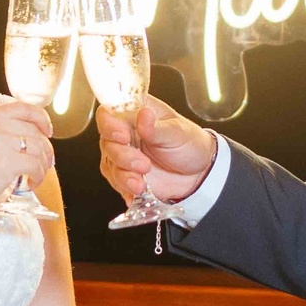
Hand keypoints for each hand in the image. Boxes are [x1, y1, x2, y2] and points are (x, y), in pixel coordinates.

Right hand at [0, 101, 55, 231]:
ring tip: (35, 176)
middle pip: (34, 131)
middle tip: (45, 163)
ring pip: (39, 148)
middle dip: (45, 148)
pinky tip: (29, 184)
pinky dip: (38, 177)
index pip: (22, 108)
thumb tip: (25, 140)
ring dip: (42, 165)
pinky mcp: (7, 162)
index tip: (48, 131)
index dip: (41, 118)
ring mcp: (0, 143)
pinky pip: (36, 166)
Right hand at [96, 95, 215, 204]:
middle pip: (107, 142)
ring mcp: (123, 156)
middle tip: (143, 165)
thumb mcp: (177, 132)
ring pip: (110, 165)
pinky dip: (126, 189)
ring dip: (124, 176)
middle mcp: (125, 133)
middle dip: (122, 156)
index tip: (123, 136)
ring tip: (141, 184)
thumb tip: (144, 114)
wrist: (199, 173)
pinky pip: (117, 183)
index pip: (108, 113)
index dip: (110, 125)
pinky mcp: (126, 175)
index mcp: (135, 114)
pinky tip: (138, 191)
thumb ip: (156, 127)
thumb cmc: (189, 144)